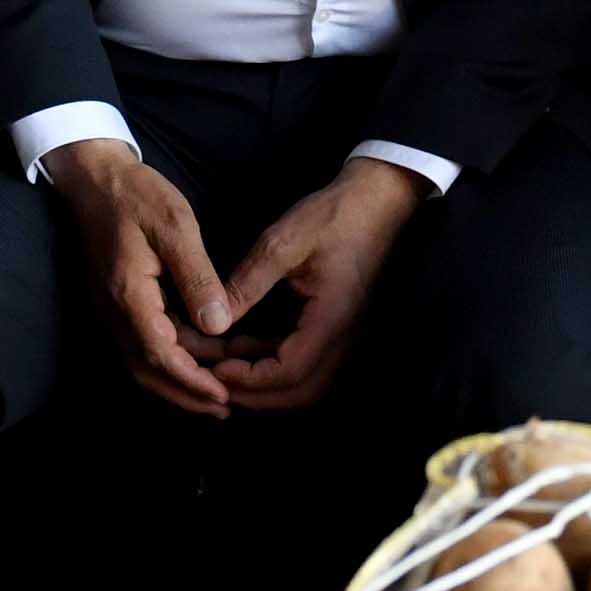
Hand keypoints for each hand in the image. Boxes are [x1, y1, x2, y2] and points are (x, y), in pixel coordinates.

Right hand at [45, 138, 239, 415]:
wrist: (94, 178)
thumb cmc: (136, 195)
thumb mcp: (175, 227)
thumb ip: (197, 277)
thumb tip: (217, 325)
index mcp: (128, 295)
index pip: (159, 354)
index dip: (191, 381)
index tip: (223, 396)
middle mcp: (114, 311)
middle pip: (147, 371)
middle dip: (186, 394)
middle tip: (224, 408)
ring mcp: (112, 309)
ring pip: (143, 361)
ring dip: (179, 380)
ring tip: (219, 389)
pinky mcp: (117, 303)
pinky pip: (142, 343)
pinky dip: (170, 359)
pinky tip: (198, 357)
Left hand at [206, 157, 424, 414]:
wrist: (379, 198)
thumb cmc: (334, 215)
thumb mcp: (282, 243)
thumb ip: (246, 284)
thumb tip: (211, 321)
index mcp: (332, 320)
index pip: (289, 373)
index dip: (249, 379)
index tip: (213, 367)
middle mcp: (345, 337)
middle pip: (300, 391)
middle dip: (254, 393)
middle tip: (213, 379)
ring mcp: (346, 334)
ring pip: (305, 381)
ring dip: (264, 381)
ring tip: (221, 362)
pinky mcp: (340, 325)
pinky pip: (308, 360)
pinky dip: (274, 361)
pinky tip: (242, 345)